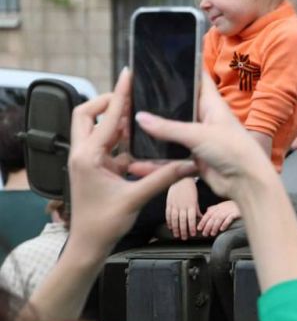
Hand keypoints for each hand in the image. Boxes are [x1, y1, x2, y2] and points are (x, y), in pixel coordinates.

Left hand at [67, 70, 191, 254]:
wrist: (88, 245)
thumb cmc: (104, 223)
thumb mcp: (136, 198)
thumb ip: (163, 177)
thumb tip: (190, 164)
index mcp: (88, 156)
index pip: (106, 117)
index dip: (119, 95)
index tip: (129, 75)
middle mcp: (83, 154)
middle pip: (87, 114)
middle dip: (107, 102)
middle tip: (130, 96)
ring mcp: (87, 161)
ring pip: (96, 129)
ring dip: (116, 120)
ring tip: (140, 114)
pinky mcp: (95, 169)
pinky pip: (107, 145)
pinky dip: (121, 138)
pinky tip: (140, 140)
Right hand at [131, 73, 273, 202]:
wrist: (247, 183)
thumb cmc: (233, 150)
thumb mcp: (199, 134)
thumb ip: (168, 127)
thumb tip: (139, 117)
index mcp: (212, 105)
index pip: (199, 80)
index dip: (185, 69)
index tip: (162, 60)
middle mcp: (205, 119)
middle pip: (180, 106)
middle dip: (160, 103)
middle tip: (131, 96)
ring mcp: (200, 139)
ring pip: (173, 133)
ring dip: (156, 133)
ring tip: (127, 126)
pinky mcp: (195, 158)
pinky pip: (173, 156)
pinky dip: (158, 160)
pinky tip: (137, 160)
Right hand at [166, 177, 200, 239]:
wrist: (180, 179)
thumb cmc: (190, 189)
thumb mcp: (195, 199)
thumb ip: (196, 209)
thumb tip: (200, 218)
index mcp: (191, 205)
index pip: (192, 219)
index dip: (192, 227)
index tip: (193, 234)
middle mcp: (182, 206)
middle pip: (183, 221)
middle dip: (184, 231)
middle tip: (184, 238)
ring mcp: (175, 205)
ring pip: (175, 219)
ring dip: (175, 228)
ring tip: (177, 235)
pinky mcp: (169, 203)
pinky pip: (168, 214)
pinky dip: (169, 221)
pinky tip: (170, 227)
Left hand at [198, 200, 240, 236]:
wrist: (244, 201)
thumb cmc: (232, 205)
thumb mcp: (221, 205)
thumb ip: (214, 208)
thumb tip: (206, 211)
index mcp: (217, 207)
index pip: (208, 214)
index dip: (203, 221)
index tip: (199, 228)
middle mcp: (222, 209)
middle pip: (212, 218)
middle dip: (207, 226)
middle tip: (205, 234)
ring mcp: (228, 211)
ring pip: (219, 219)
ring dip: (215, 227)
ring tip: (212, 234)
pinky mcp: (235, 213)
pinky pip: (229, 218)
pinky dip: (225, 223)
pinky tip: (222, 229)